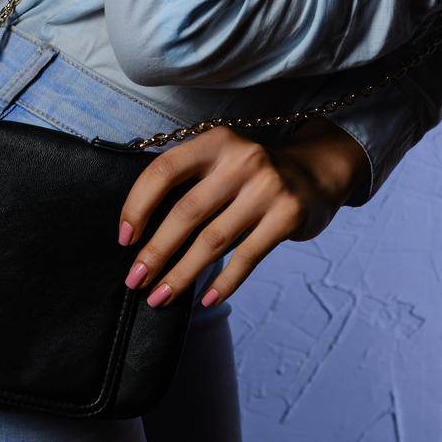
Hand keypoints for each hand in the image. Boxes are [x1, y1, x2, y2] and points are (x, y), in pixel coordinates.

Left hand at [116, 119, 364, 311]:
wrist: (316, 174)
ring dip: (181, 274)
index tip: (124, 239)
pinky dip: (224, 282)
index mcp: (216, 141)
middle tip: (135, 281)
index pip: (165, 170)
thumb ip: (188, 185)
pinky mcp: (288, 215)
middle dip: (155, 251)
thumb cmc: (251, 177)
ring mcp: (268, 187)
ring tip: (160, 297)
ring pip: (213, 240)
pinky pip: (247, 257)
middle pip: (187, 211)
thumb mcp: (221, 162)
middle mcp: (242, 159)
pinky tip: (205, 300)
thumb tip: (139, 235)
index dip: (138, 205)